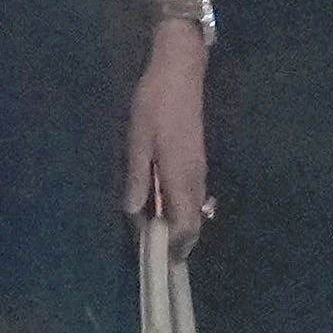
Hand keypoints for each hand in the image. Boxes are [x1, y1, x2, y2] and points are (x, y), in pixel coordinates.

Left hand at [123, 26, 209, 248]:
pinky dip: (180, 209)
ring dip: (178, 226)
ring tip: (152, 234)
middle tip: (153, 252)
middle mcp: (195, 178)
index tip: (157, 259)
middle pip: (193, 222)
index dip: (173, 245)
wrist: (180, 73)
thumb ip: (138, 178)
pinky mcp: (196, 160)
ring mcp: (199, 169)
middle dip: (177, 241)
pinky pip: (192, 195)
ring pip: (194, 209)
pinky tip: (160, 207)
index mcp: (181, 177)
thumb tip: (134, 212)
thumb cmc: (155, 104)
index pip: (185, 225)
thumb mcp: (138, 141)